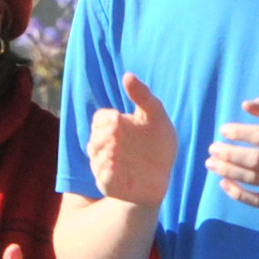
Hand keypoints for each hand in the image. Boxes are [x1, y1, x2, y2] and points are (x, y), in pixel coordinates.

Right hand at [86, 72, 178, 210]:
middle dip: (104, 133)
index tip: (118, 117)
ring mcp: (105, 164)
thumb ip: (143, 95)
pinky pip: (102, 175)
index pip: (100, 118)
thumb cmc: (158, 144)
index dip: (106, 118)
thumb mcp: (156, 116)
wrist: (163, 176)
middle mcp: (106, 145)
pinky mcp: (108, 182)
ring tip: (117, 146)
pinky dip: (106, 169)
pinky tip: (116, 163)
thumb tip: (127, 75)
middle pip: (95, 136)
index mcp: (114, 126)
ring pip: (96, 155)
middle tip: (117, 130)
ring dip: (104, 150)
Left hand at [209, 96, 258, 212]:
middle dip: (230, 155)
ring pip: (255, 179)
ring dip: (228, 172)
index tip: (223, 130)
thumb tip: (246, 104)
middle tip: (212, 149)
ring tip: (211, 163)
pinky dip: (238, 194)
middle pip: (258, 160)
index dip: (240, 133)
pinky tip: (223, 183)